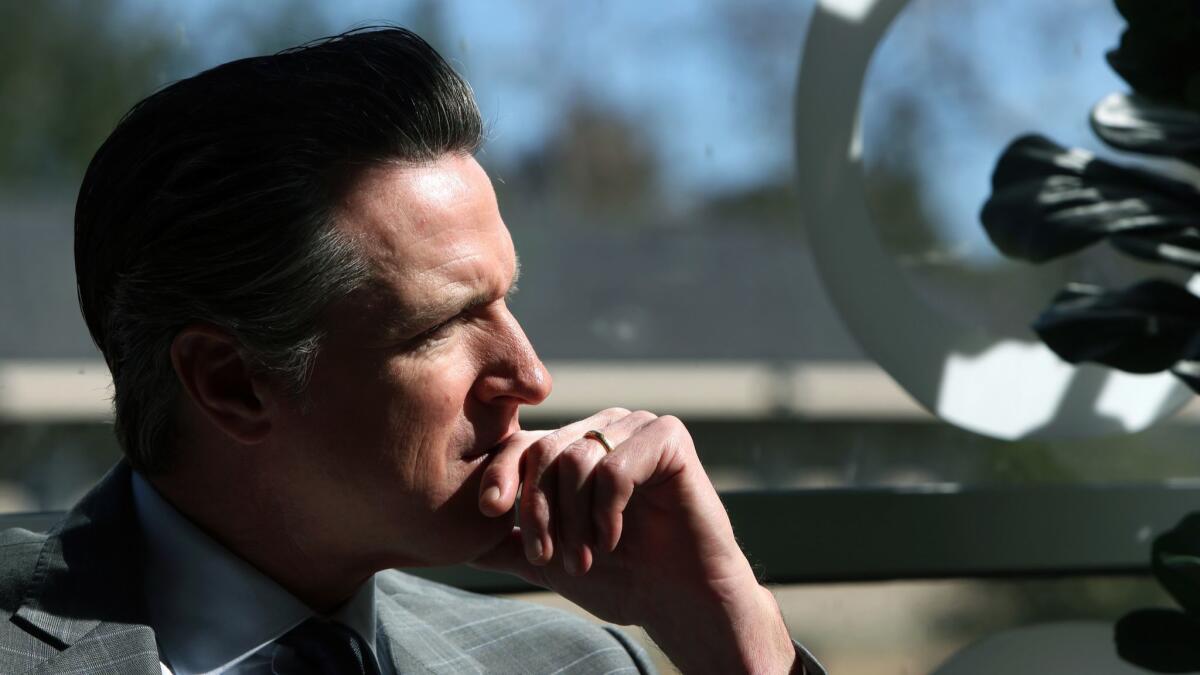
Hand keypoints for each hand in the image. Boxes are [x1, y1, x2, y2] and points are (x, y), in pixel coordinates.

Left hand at [470, 408, 797, 673]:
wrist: (682, 600)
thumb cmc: (623, 579)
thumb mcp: (551, 560)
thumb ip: (509, 544)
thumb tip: (455, 540)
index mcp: (577, 445)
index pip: (523, 444)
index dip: (501, 475)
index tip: (491, 513)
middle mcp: (606, 427)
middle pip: (546, 449)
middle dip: (542, 511)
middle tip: (552, 558)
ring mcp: (639, 427)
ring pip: (577, 458)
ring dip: (575, 519)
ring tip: (586, 557)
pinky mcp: (670, 437)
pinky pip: (616, 465)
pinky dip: (607, 510)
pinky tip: (613, 539)